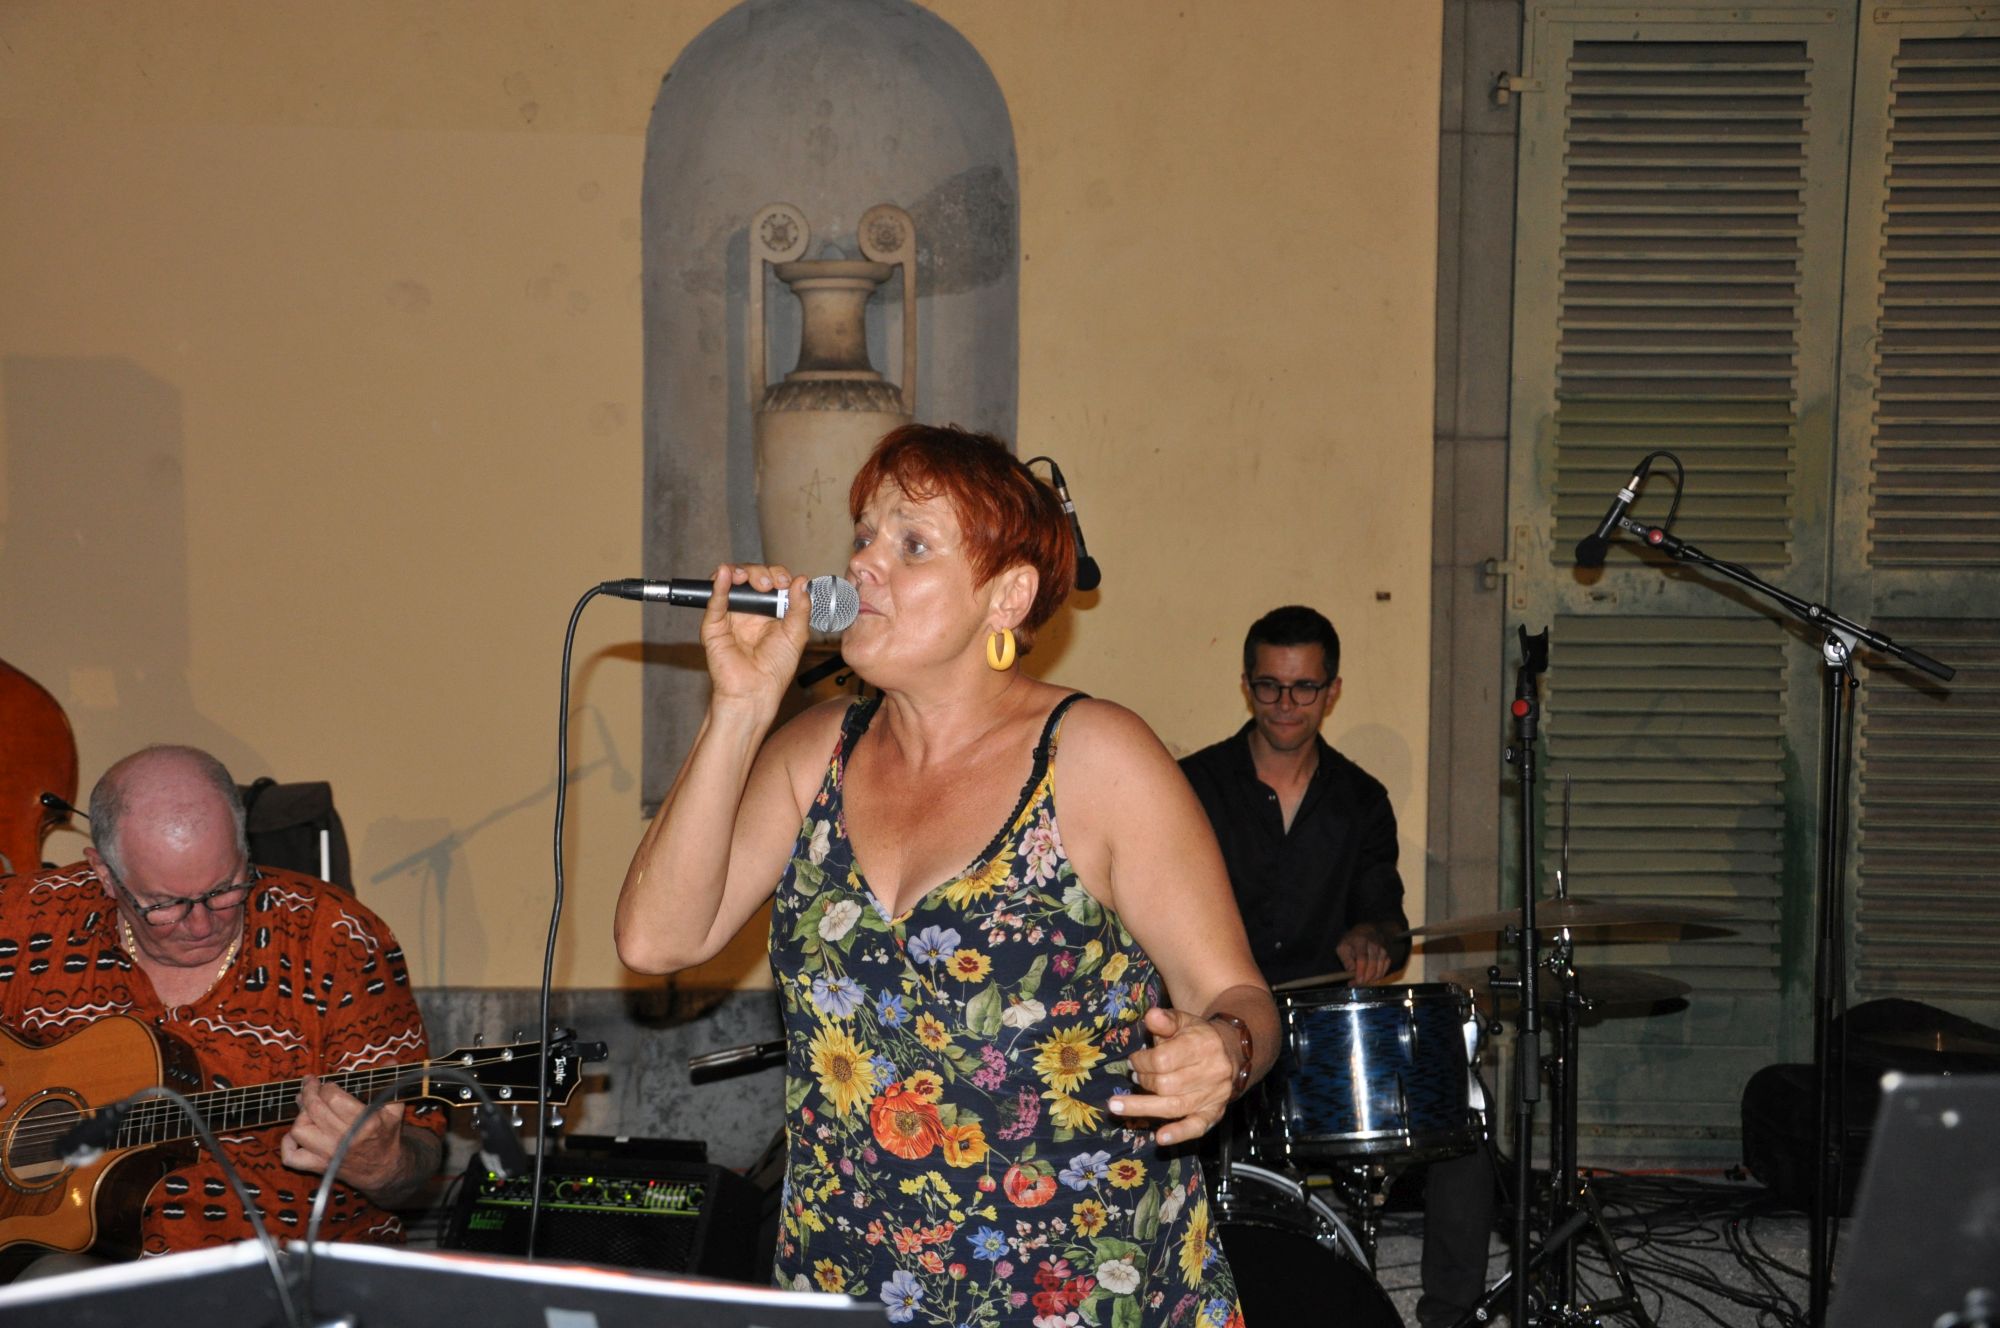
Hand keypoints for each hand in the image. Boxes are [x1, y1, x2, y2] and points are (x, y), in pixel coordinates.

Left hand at [281, 1076, 408, 1196]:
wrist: (383, 1170)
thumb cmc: (386, 1136)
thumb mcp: (394, 1109)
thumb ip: (391, 1083)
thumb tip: (389, 1060)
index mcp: (365, 1123)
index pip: (334, 1098)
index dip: (328, 1087)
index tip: (329, 1084)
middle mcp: (344, 1139)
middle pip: (314, 1109)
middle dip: (309, 1091)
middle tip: (311, 1083)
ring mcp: (328, 1154)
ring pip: (300, 1130)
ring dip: (300, 1115)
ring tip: (307, 1107)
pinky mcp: (318, 1166)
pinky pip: (291, 1157)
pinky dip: (288, 1144)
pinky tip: (296, 1133)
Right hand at [698, 563, 811, 712]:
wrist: (756, 691)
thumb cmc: (775, 669)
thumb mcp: (796, 634)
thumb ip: (800, 607)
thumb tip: (801, 580)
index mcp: (769, 611)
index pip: (771, 581)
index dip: (778, 576)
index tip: (787, 582)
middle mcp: (748, 610)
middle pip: (750, 577)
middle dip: (761, 574)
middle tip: (771, 585)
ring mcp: (730, 615)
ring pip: (730, 582)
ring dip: (740, 573)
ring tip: (750, 580)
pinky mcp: (714, 626)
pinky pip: (714, 602)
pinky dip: (718, 585)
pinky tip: (724, 574)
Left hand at [1108, 1007, 1238, 1146]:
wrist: (1233, 1052)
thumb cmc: (1199, 1037)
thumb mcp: (1184, 1021)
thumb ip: (1166, 1020)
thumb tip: (1151, 1017)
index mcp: (1202, 1045)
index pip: (1163, 1060)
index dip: (1142, 1062)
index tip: (1133, 1061)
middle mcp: (1211, 1072)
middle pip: (1166, 1085)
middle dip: (1143, 1082)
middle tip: (1133, 1078)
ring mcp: (1213, 1095)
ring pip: (1175, 1106)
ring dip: (1144, 1107)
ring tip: (1119, 1107)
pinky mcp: (1215, 1112)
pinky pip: (1197, 1126)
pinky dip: (1178, 1133)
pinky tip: (1160, 1138)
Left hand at [1336, 922, 1393, 985]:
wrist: (1367, 930)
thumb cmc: (1352, 941)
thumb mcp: (1343, 946)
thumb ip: (1345, 959)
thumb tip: (1351, 971)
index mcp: (1360, 940)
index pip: (1362, 957)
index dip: (1361, 970)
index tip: (1358, 981)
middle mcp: (1374, 944)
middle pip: (1373, 964)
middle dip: (1366, 977)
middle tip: (1358, 983)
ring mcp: (1382, 949)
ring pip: (1380, 967)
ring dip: (1372, 978)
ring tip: (1363, 982)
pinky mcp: (1387, 955)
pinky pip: (1385, 968)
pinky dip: (1379, 976)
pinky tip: (1371, 979)